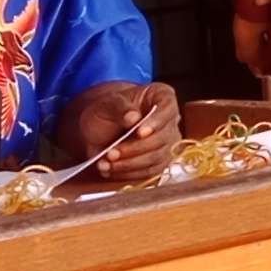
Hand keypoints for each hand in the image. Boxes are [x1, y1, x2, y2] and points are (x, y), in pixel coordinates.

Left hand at [59, 80, 183, 182]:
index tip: (139, 132)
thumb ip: (119, 107)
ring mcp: (168, 143)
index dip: (156, 122)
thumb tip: (133, 117)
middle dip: (136, 148)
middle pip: (163, 138)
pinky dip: (130, 173)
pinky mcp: (160, 162)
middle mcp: (170, 120)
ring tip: (106, 163)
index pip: (167, 108)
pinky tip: (111, 170)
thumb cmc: (107, 111)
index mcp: (162, 97)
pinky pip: (150, 172)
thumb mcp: (106, 104)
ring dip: (130, 164)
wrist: (100, 129)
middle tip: (111, 153)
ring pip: (157, 158)